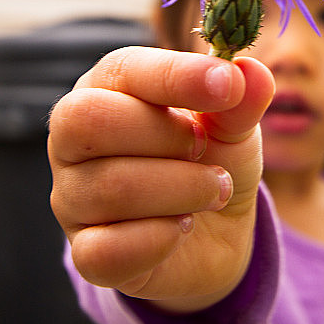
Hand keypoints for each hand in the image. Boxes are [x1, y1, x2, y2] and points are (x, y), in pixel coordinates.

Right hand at [48, 47, 273, 311]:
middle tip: (204, 149)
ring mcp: (72, 198)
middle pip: (88, 121)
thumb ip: (239, 102)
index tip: (228, 86)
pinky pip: (107, 251)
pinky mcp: (85, 253)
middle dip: (166, 136)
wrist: (216, 234)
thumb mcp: (233, 127)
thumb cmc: (210, 160)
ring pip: (110, 189)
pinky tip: (182, 228)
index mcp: (106, 89)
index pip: (121, 70)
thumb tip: (250, 73)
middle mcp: (74, 140)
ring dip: (183, 190)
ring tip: (213, 190)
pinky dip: (160, 239)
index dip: (175, 76)